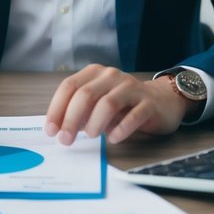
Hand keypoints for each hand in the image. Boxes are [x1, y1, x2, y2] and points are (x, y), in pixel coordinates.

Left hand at [44, 65, 191, 145]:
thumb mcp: (97, 104)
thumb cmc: (123, 105)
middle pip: (86, 95)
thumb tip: (59, 129)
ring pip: (108, 103)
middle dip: (71, 119)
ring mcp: (132, 88)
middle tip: (65, 140)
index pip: (69, 86)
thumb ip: (79, 113)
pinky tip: (113, 138)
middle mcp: (112, 76)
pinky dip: (121, 129)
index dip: (57, 109)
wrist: (162, 101)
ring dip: (95, 123)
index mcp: (95, 73)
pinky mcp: (149, 103)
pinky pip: (133, 115)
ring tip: (91, 136)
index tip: (51, 130)